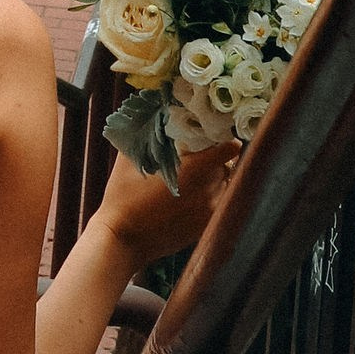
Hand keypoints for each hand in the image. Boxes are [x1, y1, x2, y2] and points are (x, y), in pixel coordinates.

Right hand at [98, 138, 238, 263]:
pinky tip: (192, 194)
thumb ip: (145, 134)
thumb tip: (150, 113)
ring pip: (225, 186)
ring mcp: (209, 211)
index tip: (216, 134)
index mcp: (195, 169)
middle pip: (228, 166)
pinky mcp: (204, 227)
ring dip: (217, 177)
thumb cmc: (124, 197)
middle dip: (219, 157)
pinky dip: (211, 196)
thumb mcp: (130, 158)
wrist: (124, 240)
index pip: (230, 150)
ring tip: (196, 174)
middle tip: (201, 151)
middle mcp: (208, 190)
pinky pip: (218, 205)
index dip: (226, 139)